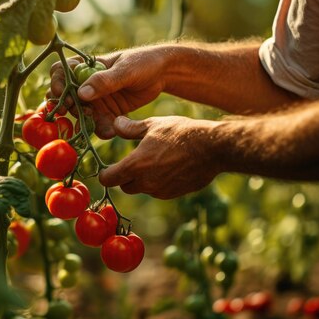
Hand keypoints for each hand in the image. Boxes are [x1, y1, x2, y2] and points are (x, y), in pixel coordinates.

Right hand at [49, 46, 167, 138]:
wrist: (163, 74)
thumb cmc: (143, 63)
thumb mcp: (125, 70)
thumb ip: (104, 81)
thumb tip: (81, 93)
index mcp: (87, 66)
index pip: (61, 71)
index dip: (56, 83)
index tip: (60, 95)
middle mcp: (87, 83)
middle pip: (66, 96)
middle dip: (68, 106)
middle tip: (76, 112)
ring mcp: (97, 99)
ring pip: (82, 113)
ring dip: (85, 122)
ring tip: (96, 126)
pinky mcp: (107, 112)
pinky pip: (99, 123)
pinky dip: (101, 129)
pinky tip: (110, 132)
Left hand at [98, 116, 221, 198]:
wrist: (212, 148)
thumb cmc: (181, 133)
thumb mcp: (153, 125)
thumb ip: (130, 128)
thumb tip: (116, 124)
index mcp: (135, 165)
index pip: (107, 179)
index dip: (106, 173)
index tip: (108, 167)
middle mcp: (145, 182)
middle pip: (124, 186)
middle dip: (125, 177)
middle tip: (133, 162)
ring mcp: (160, 190)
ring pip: (142, 189)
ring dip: (143, 180)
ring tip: (155, 161)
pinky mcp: (173, 194)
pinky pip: (158, 191)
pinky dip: (158, 183)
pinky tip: (169, 168)